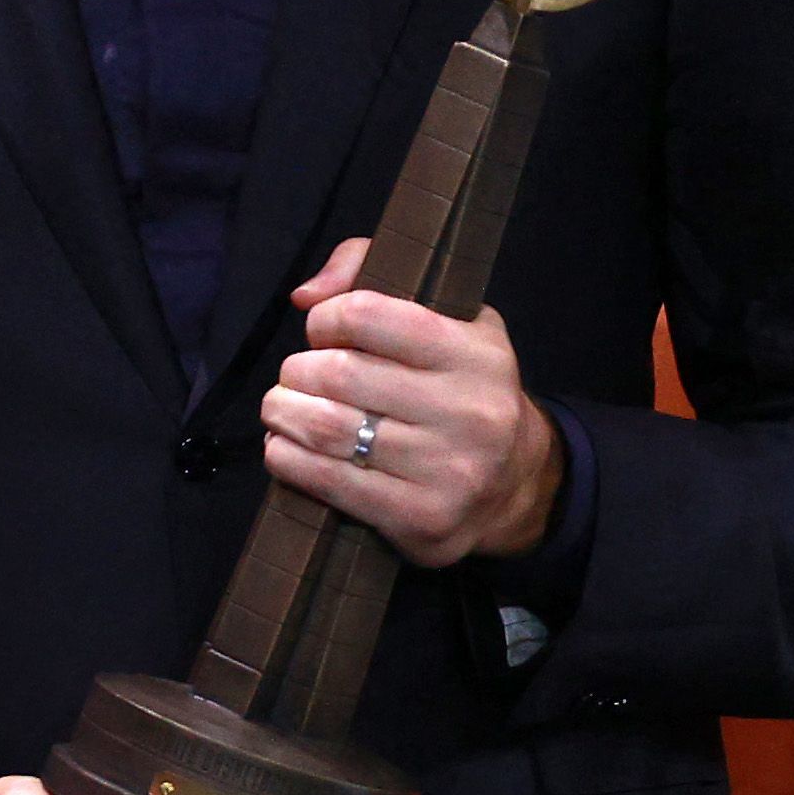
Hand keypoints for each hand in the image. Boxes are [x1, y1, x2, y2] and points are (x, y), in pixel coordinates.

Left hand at [259, 238, 561, 566]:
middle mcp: (469, 411)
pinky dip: (289, 460)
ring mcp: (449, 471)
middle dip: (298, 371)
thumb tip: (306, 296)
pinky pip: (330, 482)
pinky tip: (284, 447)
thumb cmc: (459, 388)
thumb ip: (372, 275)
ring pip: (327, 429)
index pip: (366, 315)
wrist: (513, 484)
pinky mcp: (423, 519)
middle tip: (295, 376)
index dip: (325, 319)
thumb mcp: (445, 317)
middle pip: (339, 374)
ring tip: (280, 408)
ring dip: (283, 413)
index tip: (321, 331)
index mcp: (474, 353)